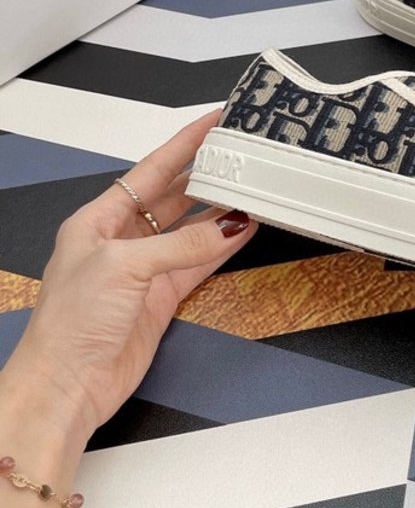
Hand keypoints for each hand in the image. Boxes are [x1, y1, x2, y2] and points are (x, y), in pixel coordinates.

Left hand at [2, 110, 257, 444]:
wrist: (68, 385)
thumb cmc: (73, 321)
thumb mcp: (125, 266)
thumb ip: (182, 243)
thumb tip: (229, 226)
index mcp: (99, 219)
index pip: (151, 169)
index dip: (184, 144)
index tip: (214, 122)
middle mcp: (122, 238)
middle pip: (174, 196)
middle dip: (207, 176)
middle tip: (242, 156)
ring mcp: (144, 268)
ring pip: (191, 229)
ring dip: (220, 212)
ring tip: (253, 190)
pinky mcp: (161, 296)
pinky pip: (199, 261)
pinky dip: (222, 246)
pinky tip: (244, 230)